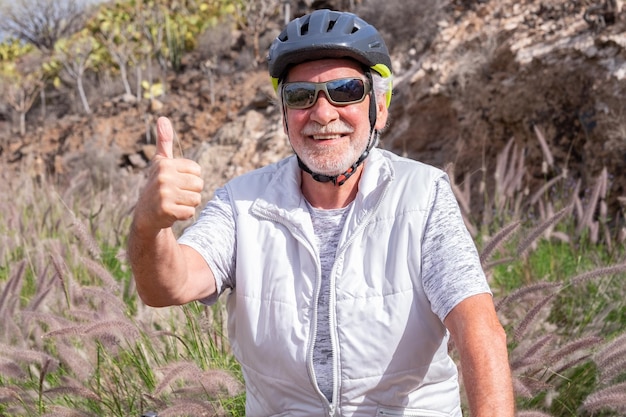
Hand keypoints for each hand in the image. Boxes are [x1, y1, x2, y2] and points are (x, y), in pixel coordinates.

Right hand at [132, 117, 203, 237]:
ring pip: (196, 199)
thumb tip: (163, 118)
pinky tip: (172, 213)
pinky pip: (190, 212)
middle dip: (190, 192)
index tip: (175, 182)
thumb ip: (164, 141)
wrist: (145, 215)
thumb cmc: (157, 185)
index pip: (197, 171)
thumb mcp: (160, 163)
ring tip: (174, 203)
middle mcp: (163, 177)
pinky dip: (184, 215)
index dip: (190, 179)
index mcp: (165, 164)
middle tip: (175, 194)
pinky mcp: (166, 210)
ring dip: (188, 204)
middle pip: (199, 185)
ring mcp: (164, 194)